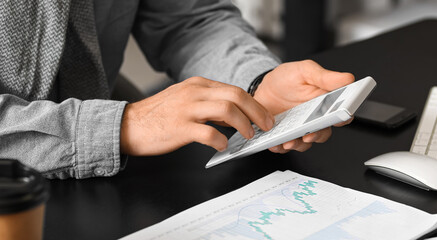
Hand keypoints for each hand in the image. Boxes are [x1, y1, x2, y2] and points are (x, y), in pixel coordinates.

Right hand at [120, 77, 273, 155]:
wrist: (128, 124)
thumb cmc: (158, 115)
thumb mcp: (186, 100)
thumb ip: (209, 104)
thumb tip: (235, 115)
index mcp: (198, 85)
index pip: (234, 89)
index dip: (254, 104)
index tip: (264, 116)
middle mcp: (194, 93)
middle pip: (236, 96)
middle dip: (256, 112)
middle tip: (266, 125)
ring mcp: (187, 109)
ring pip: (226, 110)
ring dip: (243, 124)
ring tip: (248, 135)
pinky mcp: (180, 128)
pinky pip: (208, 133)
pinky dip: (221, 140)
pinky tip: (223, 147)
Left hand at [253, 60, 354, 152]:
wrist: (264, 88)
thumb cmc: (287, 79)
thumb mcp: (305, 71)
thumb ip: (325, 77)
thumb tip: (347, 78)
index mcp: (325, 103)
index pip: (341, 114)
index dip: (343, 117)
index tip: (338, 116)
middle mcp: (315, 119)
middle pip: (324, 132)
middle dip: (318, 135)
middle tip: (310, 133)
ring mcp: (300, 129)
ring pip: (306, 143)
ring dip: (299, 144)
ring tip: (289, 140)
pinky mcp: (285, 136)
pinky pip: (286, 146)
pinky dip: (281, 146)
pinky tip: (276, 142)